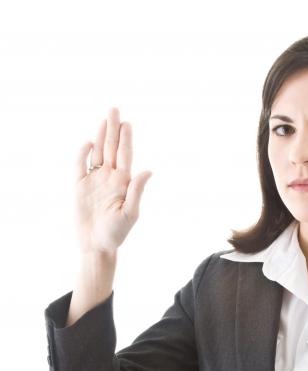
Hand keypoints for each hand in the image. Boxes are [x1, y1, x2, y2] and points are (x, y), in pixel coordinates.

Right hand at [75, 106, 152, 253]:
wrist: (96, 245)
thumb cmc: (116, 233)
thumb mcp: (130, 213)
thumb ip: (137, 191)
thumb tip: (148, 170)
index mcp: (123, 183)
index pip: (125, 156)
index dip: (126, 139)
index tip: (127, 123)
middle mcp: (110, 179)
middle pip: (111, 149)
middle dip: (113, 129)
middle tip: (115, 109)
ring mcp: (94, 181)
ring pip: (97, 153)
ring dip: (100, 136)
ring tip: (104, 119)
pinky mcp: (79, 187)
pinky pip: (80, 166)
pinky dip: (83, 154)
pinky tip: (88, 143)